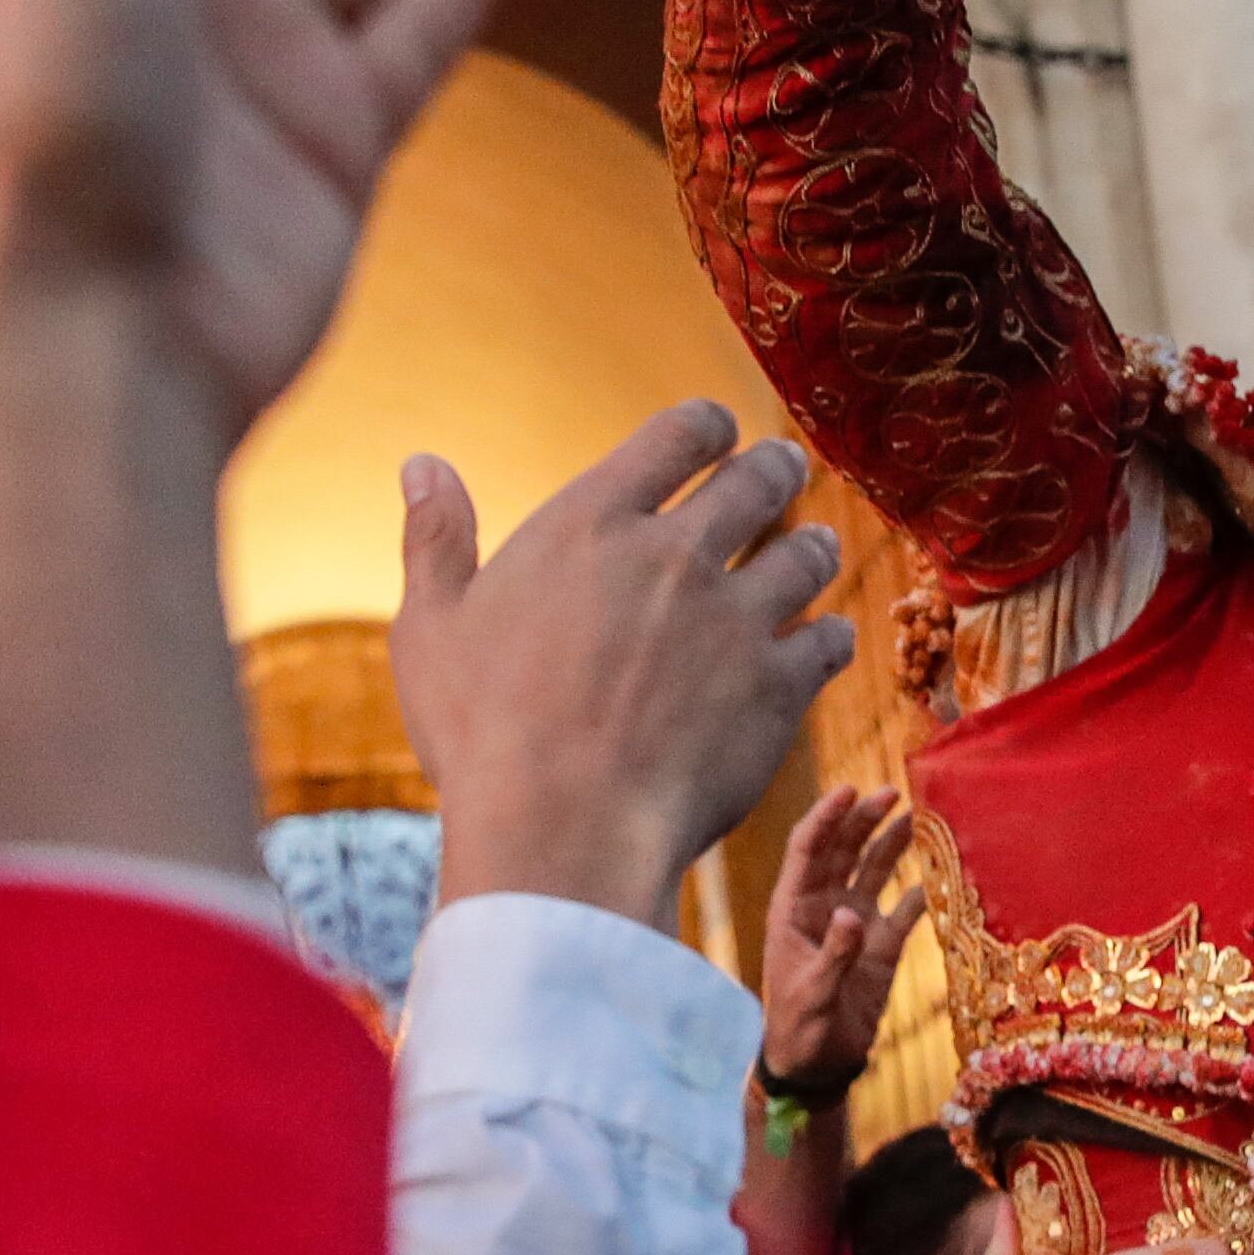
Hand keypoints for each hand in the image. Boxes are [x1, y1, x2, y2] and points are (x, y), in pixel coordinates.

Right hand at [393, 400, 856, 930]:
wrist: (563, 830)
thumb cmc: (484, 734)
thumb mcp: (432, 628)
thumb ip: (435, 538)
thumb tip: (422, 465)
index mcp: (592, 523)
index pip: (679, 434)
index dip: (707, 424)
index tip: (718, 432)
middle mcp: (675, 555)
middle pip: (758, 480)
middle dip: (775, 467)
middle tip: (783, 467)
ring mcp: (735, 619)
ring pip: (805, 554)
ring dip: (814, 543)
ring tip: (816, 544)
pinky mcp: (776, 687)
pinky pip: (829, 641)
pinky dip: (832, 634)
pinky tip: (827, 638)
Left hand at [760, 784, 925, 1085]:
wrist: (817, 1066)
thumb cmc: (799, 1030)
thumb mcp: (811, 994)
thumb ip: (834, 955)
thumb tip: (852, 914)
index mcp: (793, 909)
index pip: (807, 849)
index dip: (826, 817)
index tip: (848, 789)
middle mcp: (823, 907)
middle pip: (843, 850)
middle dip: (864, 819)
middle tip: (892, 793)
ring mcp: (854, 923)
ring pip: (874, 870)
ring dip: (891, 843)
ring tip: (918, 816)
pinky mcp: (882, 946)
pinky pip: (904, 909)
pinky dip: (921, 889)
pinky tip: (942, 871)